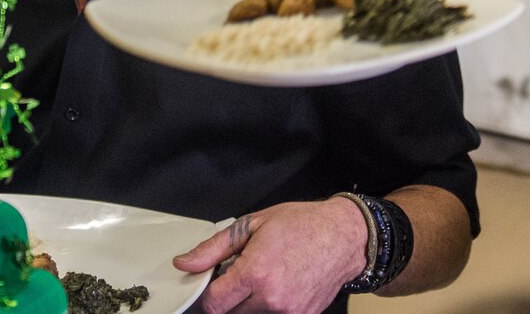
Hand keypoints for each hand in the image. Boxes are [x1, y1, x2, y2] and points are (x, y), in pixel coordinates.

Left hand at [173, 198, 368, 313]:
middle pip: (229, 313)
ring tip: (260, 279)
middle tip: (238, 275)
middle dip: (227, 297)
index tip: (209, 284)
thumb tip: (185, 263)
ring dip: (246, 303)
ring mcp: (288, 313)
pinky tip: (276, 286)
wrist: (344, 237)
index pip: (212, 304)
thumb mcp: (252, 225)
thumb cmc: (303, 225)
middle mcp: (272, 299)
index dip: (205, 295)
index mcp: (256, 273)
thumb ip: (213, 249)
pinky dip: (267, 307)